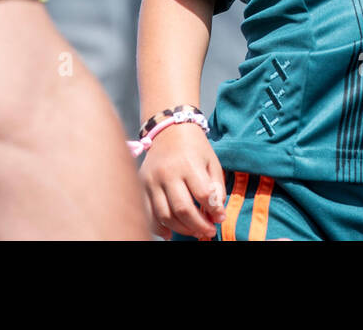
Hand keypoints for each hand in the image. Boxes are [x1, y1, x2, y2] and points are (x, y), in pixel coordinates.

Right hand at [137, 123, 226, 239]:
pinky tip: (170, 233)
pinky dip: (159, 227)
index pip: (203, 195)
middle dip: (198, 226)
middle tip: (208, 232)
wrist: (169, 130)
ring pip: (164, 215)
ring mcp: (152, 180)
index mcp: (189, 164)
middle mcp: (168, 172)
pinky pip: (148, 213)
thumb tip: (217, 215)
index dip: (214, 211)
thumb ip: (217, 188)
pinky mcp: (142, 185)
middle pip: (182, 208)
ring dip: (181, 229)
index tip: (219, 219)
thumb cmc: (195, 147)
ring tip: (194, 231)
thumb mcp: (212, 161)